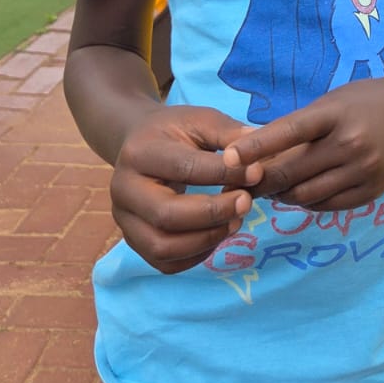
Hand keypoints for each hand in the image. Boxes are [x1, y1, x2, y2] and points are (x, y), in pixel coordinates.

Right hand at [111, 104, 255, 273]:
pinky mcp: (134, 241)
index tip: (257, 173)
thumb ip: (228, 132)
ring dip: (207, 239)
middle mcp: (123, 189)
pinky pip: (165, 263)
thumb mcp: (199, 119)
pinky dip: (197, 255)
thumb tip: (259, 146)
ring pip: (162, 247)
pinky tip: (218, 234)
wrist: (140, 144)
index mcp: (139, 152)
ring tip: (235, 221)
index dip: (224, 173)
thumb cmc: (175, 132)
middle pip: (166, 215)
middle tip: (246, 202)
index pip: (183, 168)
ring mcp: (125, 220)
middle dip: (213, 213)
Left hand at [224, 77, 383, 211]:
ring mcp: (364, 170)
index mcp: (335, 114)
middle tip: (242, 183)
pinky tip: (301, 192)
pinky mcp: (371, 191)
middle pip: (292, 171)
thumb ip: (296, 127)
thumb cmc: (362, 102)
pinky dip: (307, 202)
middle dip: (261, 181)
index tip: (229, 158)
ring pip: (306, 195)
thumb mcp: (329, 102)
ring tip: (271, 188)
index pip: (288, 132)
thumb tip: (252, 156)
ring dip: (281, 195)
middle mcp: (351, 143)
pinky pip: (327, 205)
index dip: (256, 147)